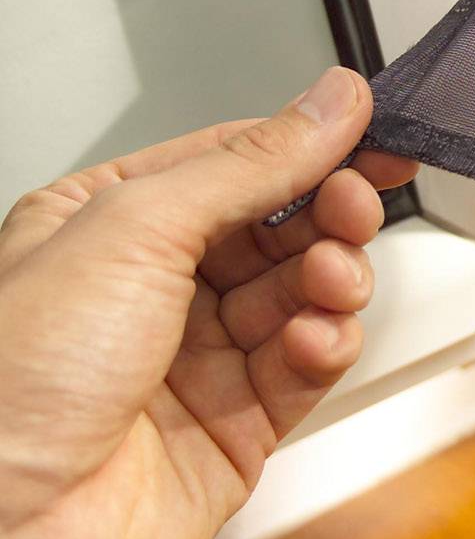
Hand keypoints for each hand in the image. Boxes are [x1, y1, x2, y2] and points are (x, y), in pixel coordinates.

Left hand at [0, 68, 415, 538]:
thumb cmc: (11, 380)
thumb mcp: (135, 229)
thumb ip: (247, 165)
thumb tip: (328, 106)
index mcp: (105, 224)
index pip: (231, 163)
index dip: (308, 146)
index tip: (374, 133)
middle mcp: (149, 291)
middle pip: (276, 229)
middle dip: (327, 212)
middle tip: (357, 204)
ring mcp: (192, 364)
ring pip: (300, 298)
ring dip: (331, 279)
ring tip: (330, 278)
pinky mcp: (231, 432)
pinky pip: (303, 372)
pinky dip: (324, 348)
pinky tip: (315, 339)